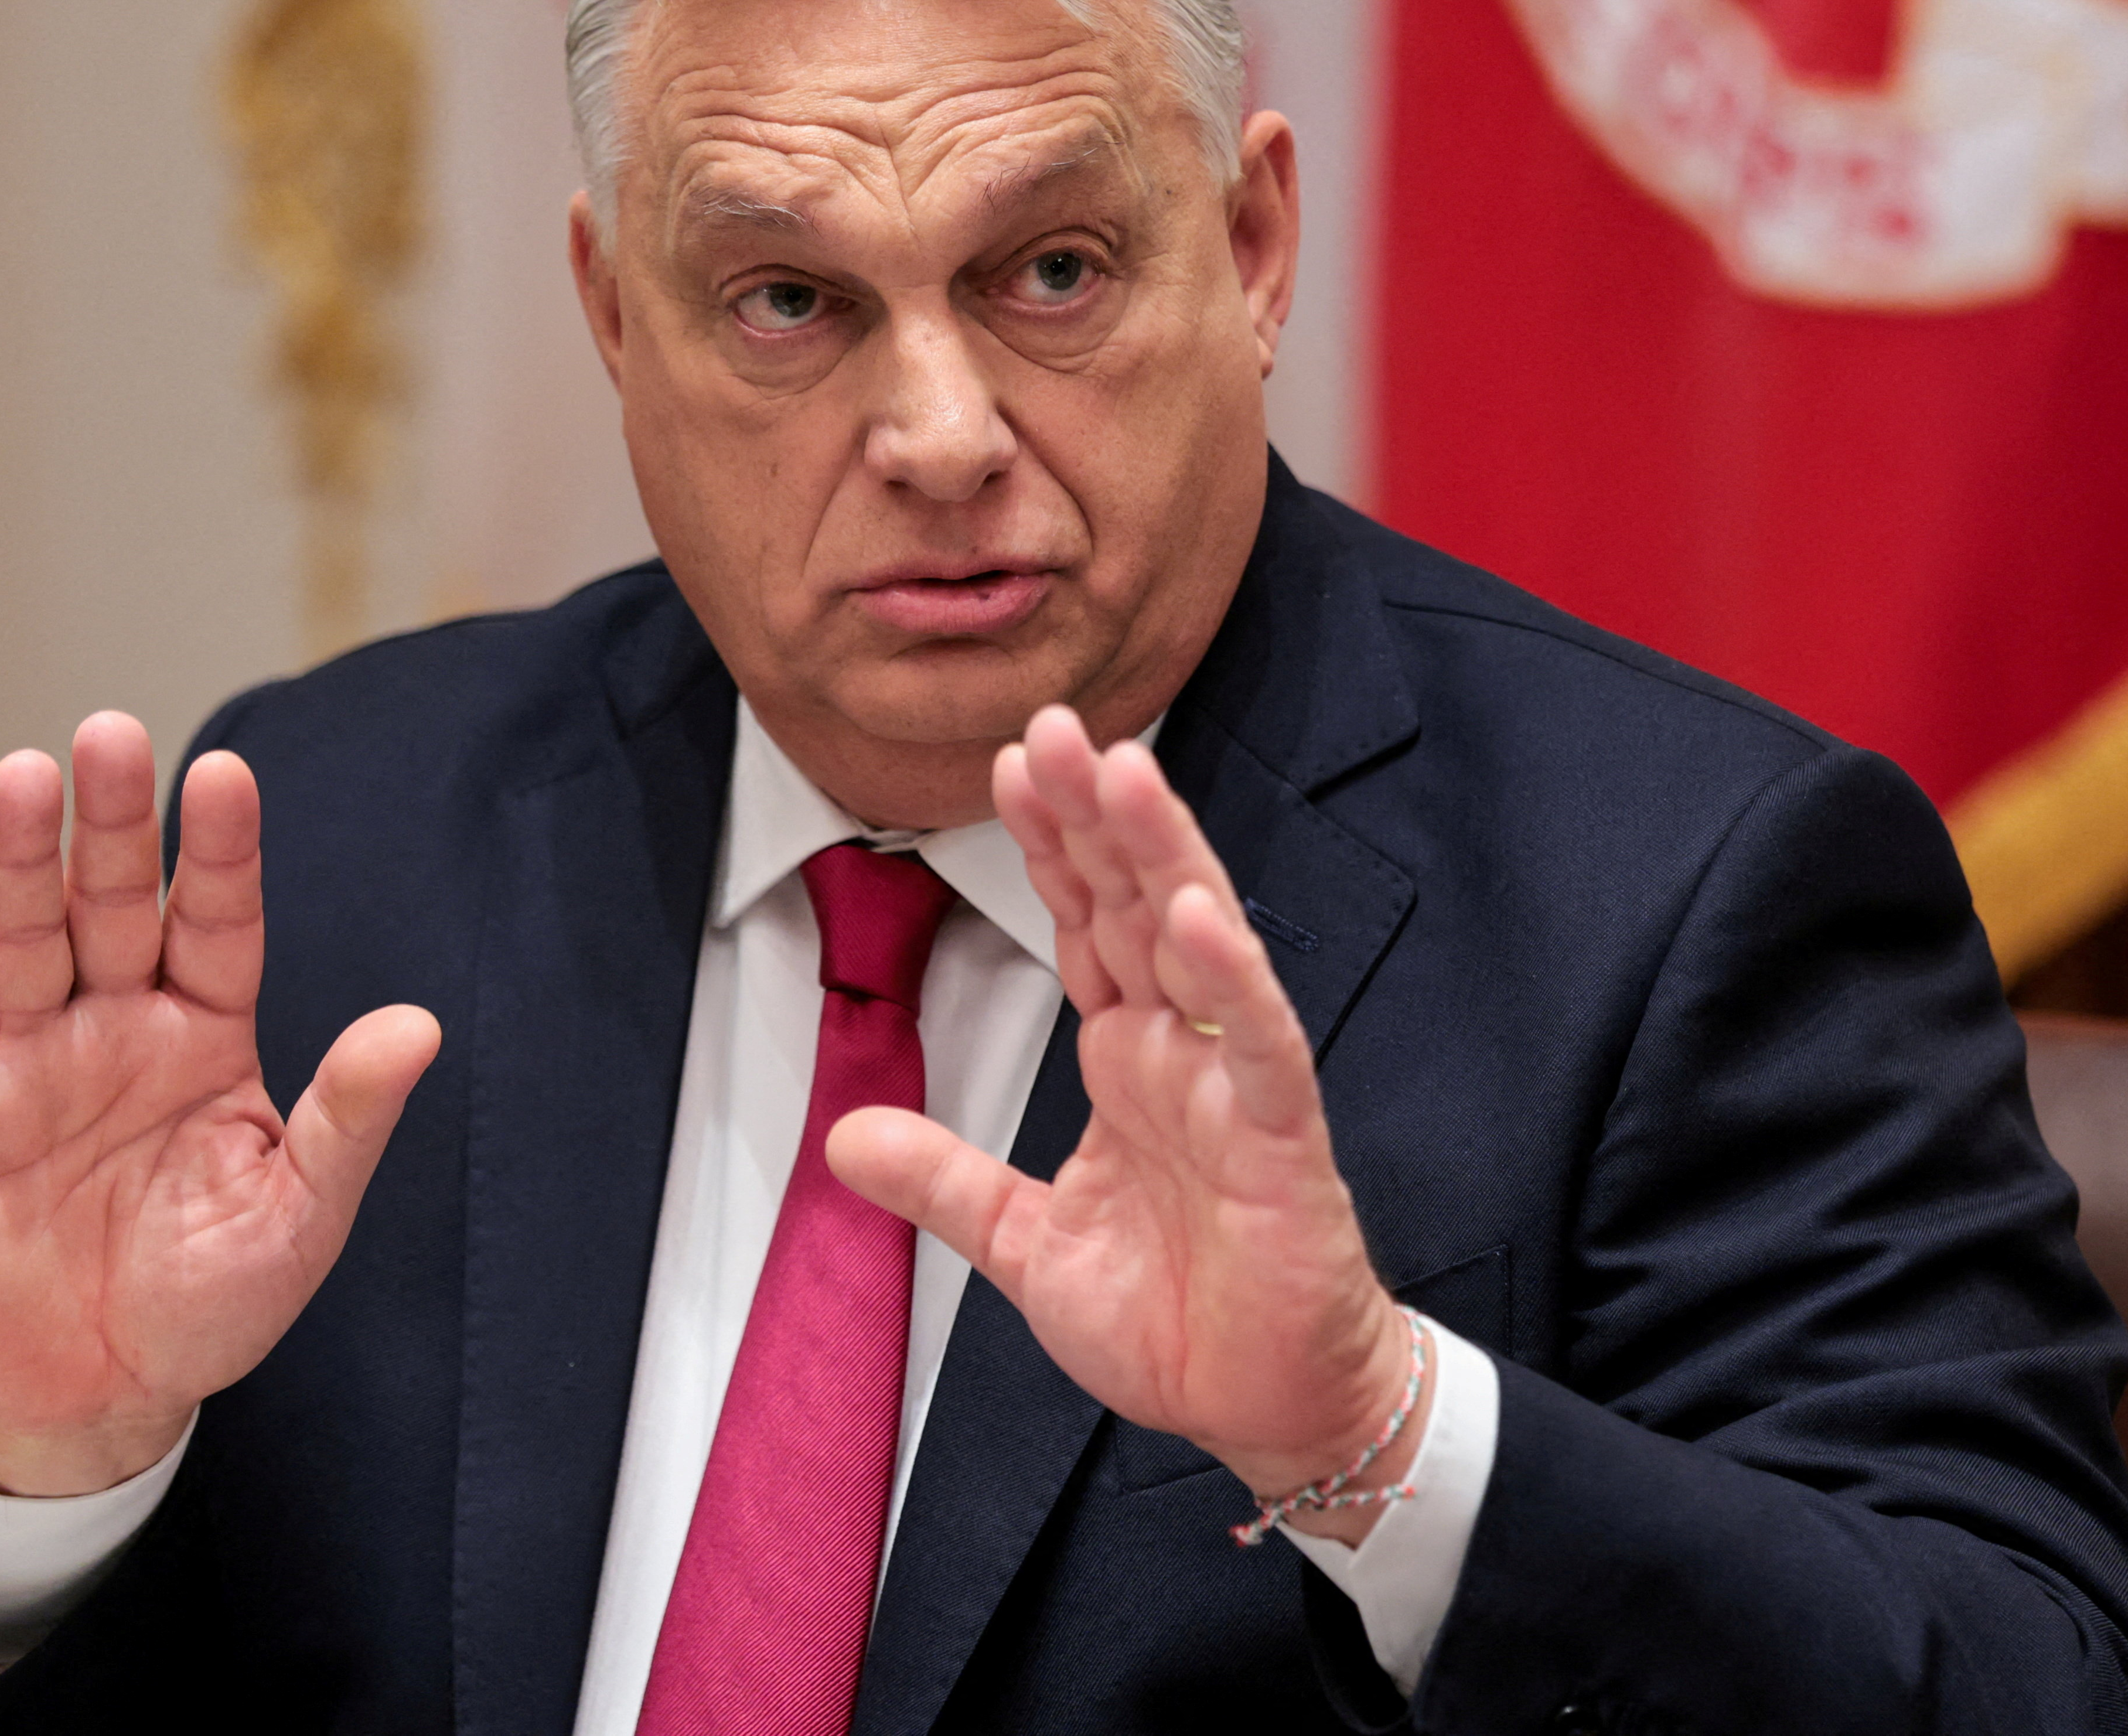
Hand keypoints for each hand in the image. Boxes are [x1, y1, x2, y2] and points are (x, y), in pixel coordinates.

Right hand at [0, 712, 439, 1494]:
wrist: (104, 1395)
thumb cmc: (212, 1300)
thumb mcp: (300, 1212)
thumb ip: (348, 1117)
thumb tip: (419, 1028)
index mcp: (207, 1036)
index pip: (217, 921)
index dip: (219, 850)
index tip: (224, 774)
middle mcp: (117, 1029)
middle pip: (114, 906)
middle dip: (112, 823)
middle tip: (109, 733)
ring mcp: (27, 1066)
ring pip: (22, 943)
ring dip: (19, 863)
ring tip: (23, 777)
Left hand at [827, 707, 1424, 1543]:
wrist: (1268, 1407)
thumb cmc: (1179, 1321)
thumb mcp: (1026, 1247)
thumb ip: (945, 1184)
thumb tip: (844, 1141)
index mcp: (1127, 1062)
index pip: (1081, 926)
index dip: (1051, 845)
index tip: (1014, 762)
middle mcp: (1182, 1052)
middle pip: (1133, 906)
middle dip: (1097, 813)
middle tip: (1057, 720)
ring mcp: (1235, 1085)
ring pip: (1199, 944)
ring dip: (1164, 855)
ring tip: (1127, 769)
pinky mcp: (1282, 1137)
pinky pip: (1259, 1042)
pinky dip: (1233, 977)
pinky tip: (1197, 916)